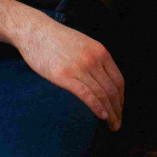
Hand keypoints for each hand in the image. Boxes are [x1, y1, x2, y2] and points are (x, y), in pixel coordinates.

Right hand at [12, 12, 123, 129]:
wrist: (36, 31)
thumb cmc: (57, 40)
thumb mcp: (83, 45)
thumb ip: (94, 59)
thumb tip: (101, 78)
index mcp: (101, 52)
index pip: (118, 80)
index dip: (121, 98)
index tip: (120, 110)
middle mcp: (94, 59)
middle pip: (112, 90)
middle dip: (117, 109)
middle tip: (117, 124)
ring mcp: (80, 67)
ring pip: (101, 94)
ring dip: (109, 112)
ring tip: (111, 125)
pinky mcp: (64, 76)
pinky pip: (86, 94)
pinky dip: (97, 107)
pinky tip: (102, 116)